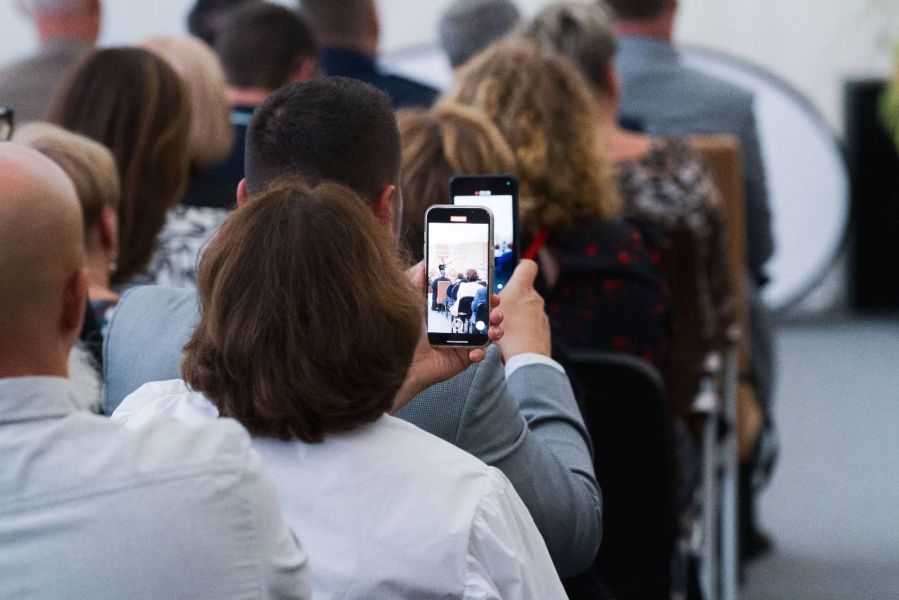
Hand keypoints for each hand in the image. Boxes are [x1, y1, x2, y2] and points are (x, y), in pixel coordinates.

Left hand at [392, 263, 503, 412]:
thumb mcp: (407, 297)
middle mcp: (453, 323)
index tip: (489, 286)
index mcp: (443, 308)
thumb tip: (426, 260)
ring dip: (494, 328)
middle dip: (493, 309)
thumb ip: (417, 278)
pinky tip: (476, 351)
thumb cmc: (400, 329)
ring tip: (493, 328)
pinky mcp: (460, 359)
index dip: (481, 291)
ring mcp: (459, 341)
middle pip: (481, 313)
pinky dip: (481, 352)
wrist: (397, 360)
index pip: (468, 296)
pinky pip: (477, 355)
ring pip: (485, 333)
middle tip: (495, 307)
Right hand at [494, 259, 551, 361]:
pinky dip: (524, 329)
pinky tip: (514, 339)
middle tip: (499, 310)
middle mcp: (535, 299)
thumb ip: (493, 300)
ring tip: (505, 328)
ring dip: (518, 315)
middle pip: (524, 292)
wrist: (527, 357)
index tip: (514, 270)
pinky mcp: (544, 330)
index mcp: (522, 288)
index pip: (527, 266)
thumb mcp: (491, 311)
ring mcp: (541, 315)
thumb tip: (493, 297)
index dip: (521, 265)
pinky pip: (532, 325)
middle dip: (513, 298)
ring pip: (528, 310)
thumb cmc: (508, 333)